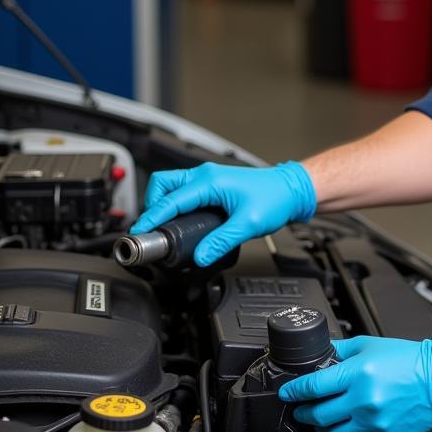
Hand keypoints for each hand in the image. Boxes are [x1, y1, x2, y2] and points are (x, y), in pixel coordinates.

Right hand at [129, 161, 316, 265]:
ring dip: (163, 202)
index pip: (170, 200)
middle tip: (151, 227)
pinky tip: (179, 218)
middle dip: (152, 204)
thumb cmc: (275, 199)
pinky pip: (184, 188)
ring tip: (162, 224)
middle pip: (163, 183)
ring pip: (172, 184)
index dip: (152, 217)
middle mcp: (205, 175)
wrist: (290, 189)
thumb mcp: (247, 225)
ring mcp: (209, 177)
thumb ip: (221, 242)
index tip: (140, 232)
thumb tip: (201, 256)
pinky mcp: (213, 183)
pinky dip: (175, 201)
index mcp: (209, 182)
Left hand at [278, 335, 431, 431]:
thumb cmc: (408, 360)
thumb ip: (341, 349)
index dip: (294, 391)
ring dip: (322, 428)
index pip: (313, 387)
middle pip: (318, 414)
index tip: (287, 393)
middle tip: (301, 409)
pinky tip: (345, 429)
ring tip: (321, 421)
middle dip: (304, 412)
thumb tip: (320, 353)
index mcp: (357, 374)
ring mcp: (373, 423)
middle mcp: (363, 401)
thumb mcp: (370, 344)